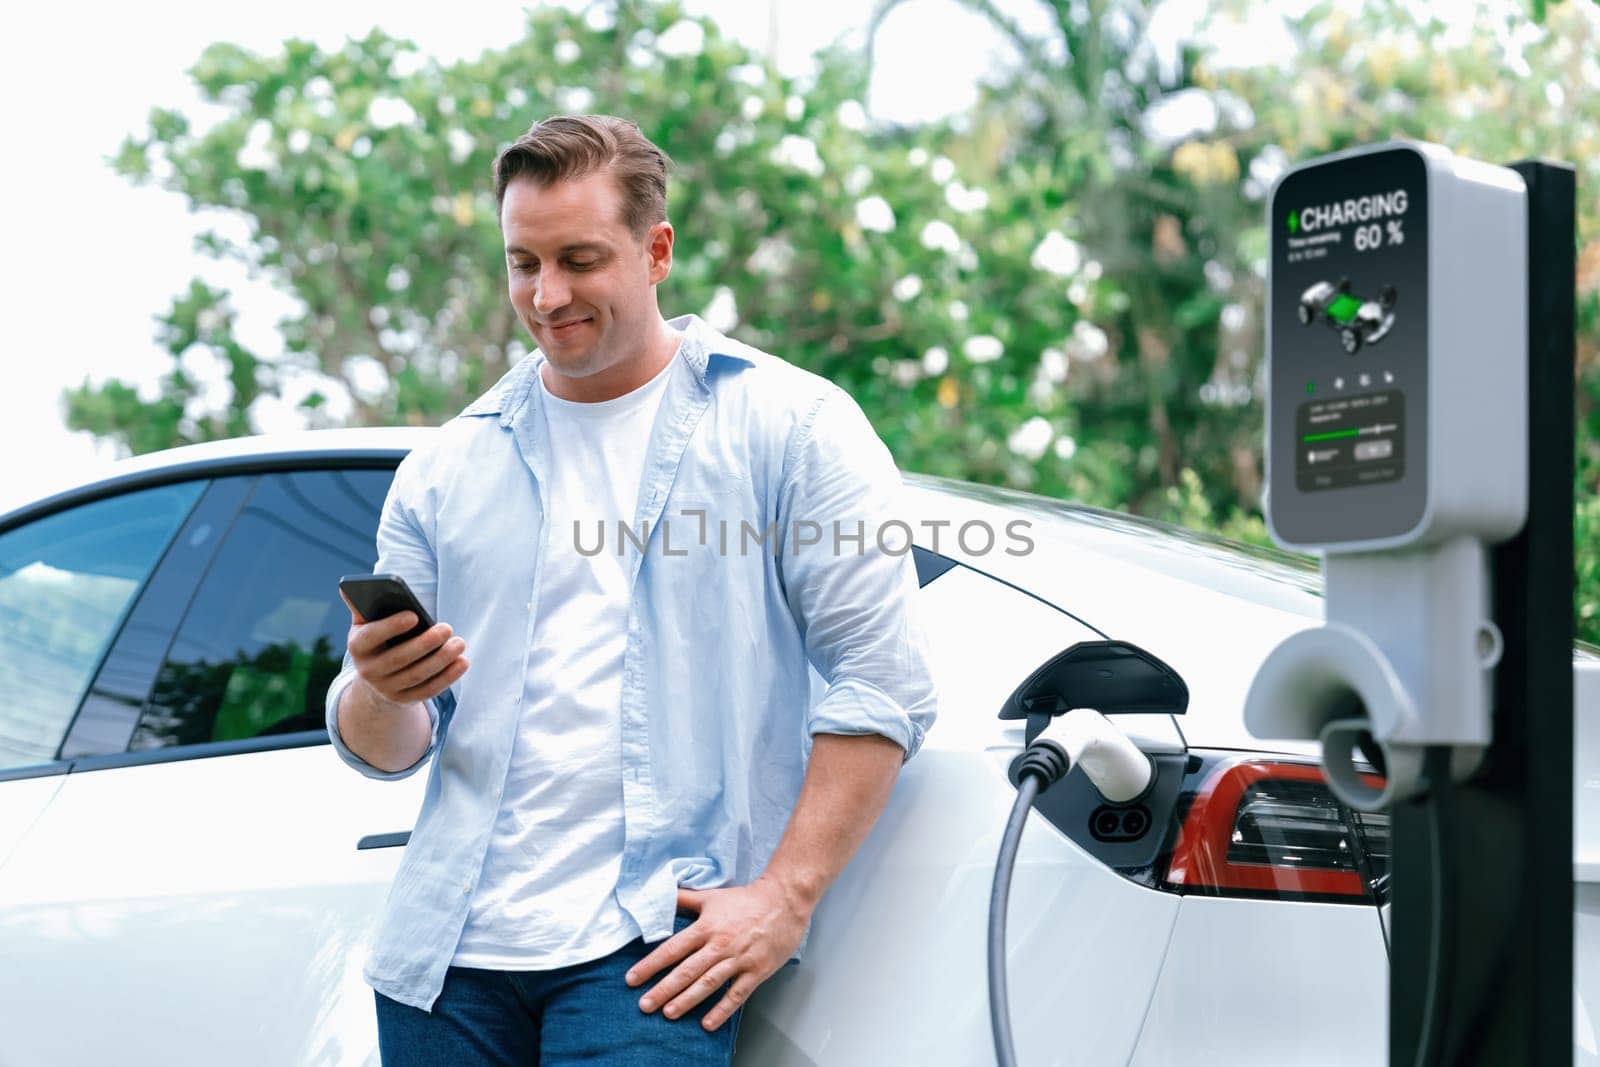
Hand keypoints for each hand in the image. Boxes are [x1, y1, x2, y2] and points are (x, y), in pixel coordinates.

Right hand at [340, 591, 468, 704]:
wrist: (376, 675)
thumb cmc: (378, 638)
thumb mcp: (367, 623)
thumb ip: (364, 606)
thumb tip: (347, 588)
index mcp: (357, 646)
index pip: (371, 636)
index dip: (391, 626)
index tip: (414, 615)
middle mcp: (368, 670)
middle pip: (398, 658)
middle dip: (425, 643)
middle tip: (447, 628)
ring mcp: (386, 688)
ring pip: (416, 675)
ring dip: (441, 660)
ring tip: (459, 643)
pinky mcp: (404, 699)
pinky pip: (428, 690)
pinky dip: (447, 677)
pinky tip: (462, 662)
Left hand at [624, 879, 811, 1031]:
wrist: (784, 900)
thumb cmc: (747, 900)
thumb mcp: (712, 896)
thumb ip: (685, 899)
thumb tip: (661, 895)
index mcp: (707, 926)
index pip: (673, 948)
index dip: (651, 965)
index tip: (633, 979)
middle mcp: (720, 944)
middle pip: (687, 970)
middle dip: (663, 989)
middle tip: (644, 1005)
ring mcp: (739, 959)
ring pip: (708, 984)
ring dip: (687, 1000)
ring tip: (669, 1013)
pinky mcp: (756, 970)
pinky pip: (737, 994)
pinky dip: (722, 1010)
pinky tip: (707, 1023)